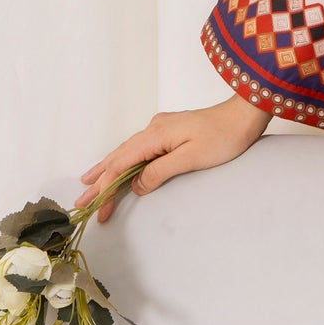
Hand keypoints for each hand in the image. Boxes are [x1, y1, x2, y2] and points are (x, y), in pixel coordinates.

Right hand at [74, 95, 271, 221]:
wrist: (244, 115)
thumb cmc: (224, 137)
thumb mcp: (191, 158)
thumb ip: (160, 172)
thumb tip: (136, 185)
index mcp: (155, 135)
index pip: (120, 165)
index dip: (106, 188)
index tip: (96, 209)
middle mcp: (153, 129)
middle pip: (118, 158)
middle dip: (98, 180)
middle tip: (79, 201)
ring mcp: (160, 129)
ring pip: (126, 153)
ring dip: (108, 170)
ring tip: (88, 184)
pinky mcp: (169, 132)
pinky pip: (138, 150)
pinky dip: (124, 161)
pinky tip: (119, 167)